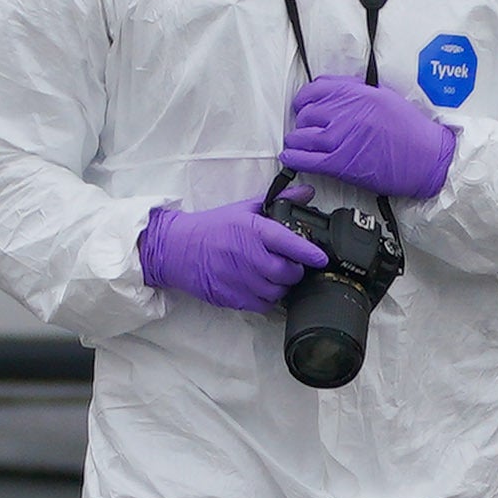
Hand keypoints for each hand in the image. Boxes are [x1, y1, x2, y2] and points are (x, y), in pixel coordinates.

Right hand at [139, 198, 328, 312]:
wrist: (177, 249)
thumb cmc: (212, 228)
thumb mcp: (244, 208)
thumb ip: (279, 201)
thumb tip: (307, 192)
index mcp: (252, 230)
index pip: (289, 243)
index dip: (309, 253)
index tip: (321, 258)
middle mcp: (247, 256)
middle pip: (286, 273)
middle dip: (295, 271)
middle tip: (291, 266)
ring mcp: (239, 279)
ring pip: (277, 292)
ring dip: (281, 286)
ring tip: (274, 276)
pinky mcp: (231, 297)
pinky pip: (262, 305)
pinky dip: (267, 299)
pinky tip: (261, 287)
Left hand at [283, 72, 457, 202]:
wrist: (426, 158)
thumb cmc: (410, 128)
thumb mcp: (384, 96)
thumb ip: (357, 91)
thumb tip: (333, 90)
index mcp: (356, 94)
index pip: (314, 89)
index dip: (304, 99)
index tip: (303, 106)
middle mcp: (345, 113)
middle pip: (305, 114)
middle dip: (302, 122)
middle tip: (306, 128)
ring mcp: (340, 138)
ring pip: (300, 136)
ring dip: (296, 140)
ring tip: (298, 144)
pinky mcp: (340, 163)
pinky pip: (305, 159)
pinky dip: (293, 158)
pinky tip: (291, 158)